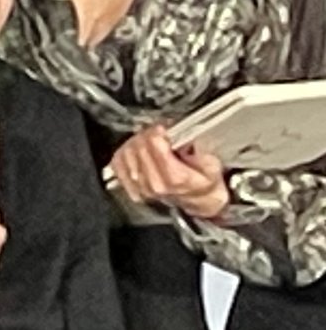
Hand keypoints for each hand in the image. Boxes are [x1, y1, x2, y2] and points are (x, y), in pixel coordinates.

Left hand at [110, 125, 228, 217]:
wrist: (200, 202)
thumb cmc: (204, 183)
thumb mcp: (211, 164)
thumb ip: (197, 149)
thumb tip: (180, 137)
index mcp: (175, 177)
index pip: (154, 144)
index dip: (157, 130)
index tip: (164, 127)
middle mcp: (155, 184)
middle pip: (139, 147)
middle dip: (147, 133)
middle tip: (157, 131)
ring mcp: (142, 188)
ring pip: (126, 154)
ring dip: (135, 142)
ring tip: (147, 140)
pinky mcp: (133, 189)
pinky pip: (118, 165)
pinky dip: (124, 154)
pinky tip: (134, 151)